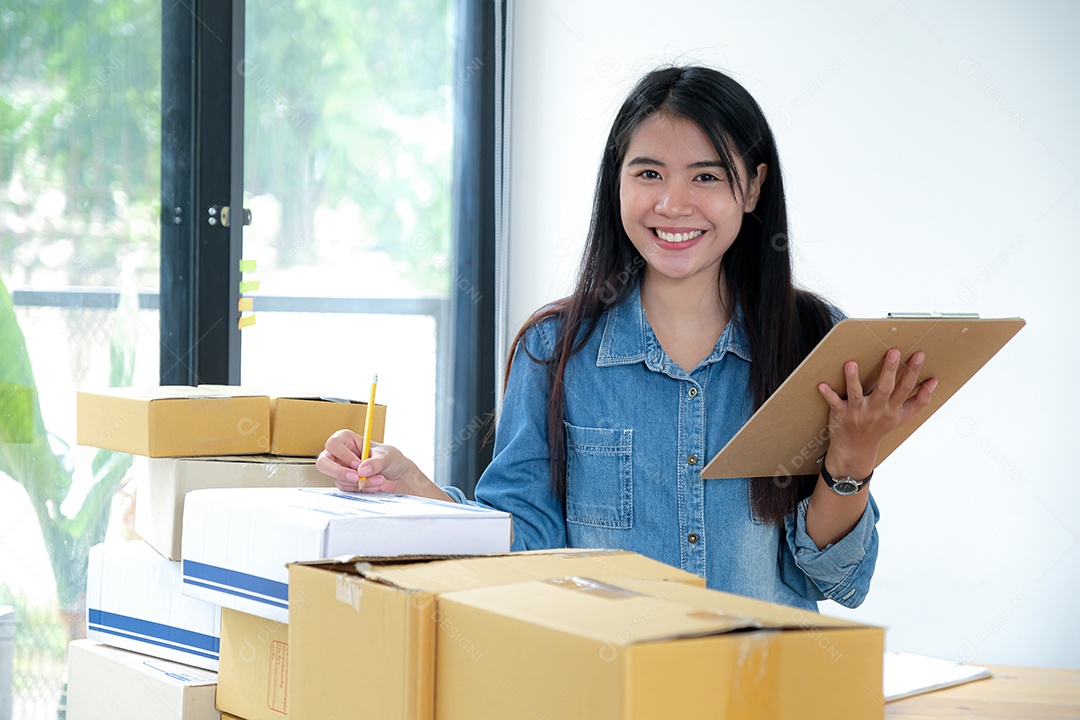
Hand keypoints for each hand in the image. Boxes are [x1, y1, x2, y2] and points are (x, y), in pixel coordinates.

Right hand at [316, 428, 431, 494]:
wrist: (399, 476)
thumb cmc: (391, 459)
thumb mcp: (387, 456)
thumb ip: (375, 462)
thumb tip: (362, 469)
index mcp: (347, 439)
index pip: (333, 444)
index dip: (343, 455)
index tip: (358, 463)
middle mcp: (340, 454)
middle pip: (324, 463)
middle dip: (339, 472)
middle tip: (356, 478)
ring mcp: (340, 469)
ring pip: (338, 479)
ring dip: (359, 483)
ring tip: (379, 480)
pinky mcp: (345, 483)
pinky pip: (346, 488)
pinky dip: (361, 489)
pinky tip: (374, 485)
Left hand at [817, 348, 938, 476]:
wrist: (856, 449)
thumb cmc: (880, 427)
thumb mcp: (903, 417)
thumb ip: (919, 400)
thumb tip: (934, 381)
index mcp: (892, 409)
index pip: (906, 388)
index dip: (913, 371)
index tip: (919, 354)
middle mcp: (876, 410)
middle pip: (884, 388)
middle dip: (889, 370)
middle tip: (893, 351)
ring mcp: (857, 412)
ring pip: (856, 394)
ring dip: (853, 379)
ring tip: (851, 364)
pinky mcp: (840, 413)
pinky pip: (834, 403)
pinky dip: (828, 394)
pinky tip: (822, 385)